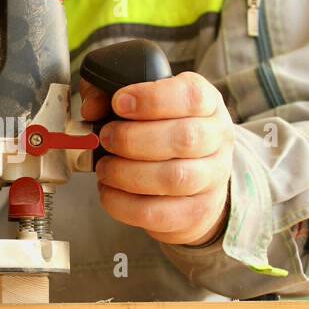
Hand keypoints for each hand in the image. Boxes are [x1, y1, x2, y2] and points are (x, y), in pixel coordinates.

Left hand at [81, 71, 233, 245]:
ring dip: (127, 174)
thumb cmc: (162, 133)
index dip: (152, 99)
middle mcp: (217, 138)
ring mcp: (212, 178)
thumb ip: (109, 95)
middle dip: (133, 139)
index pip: (191, 96)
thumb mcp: (142, 103)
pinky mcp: (198, 212)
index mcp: (206, 104)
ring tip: (105, 168)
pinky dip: (124, 205)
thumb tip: (92, 108)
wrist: (194, 179)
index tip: (119, 103)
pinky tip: (109, 192)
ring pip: (175, 178)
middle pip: (184, 138)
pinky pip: (160, 213)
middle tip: (106, 139)